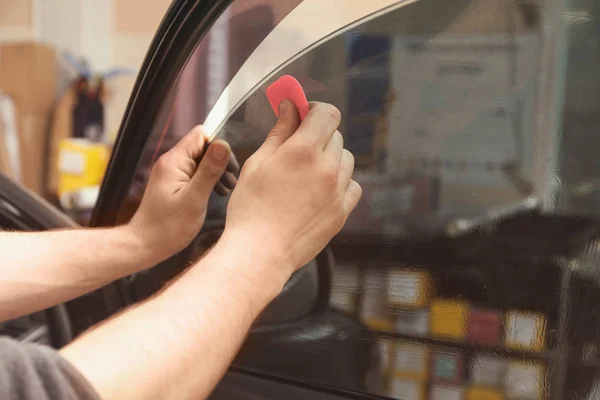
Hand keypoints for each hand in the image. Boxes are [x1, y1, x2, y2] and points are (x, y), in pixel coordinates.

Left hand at [128, 127, 232, 263]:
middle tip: (232, 180)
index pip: (201, 135)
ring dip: (216, 171)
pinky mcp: (174, 182)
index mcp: (174, 161)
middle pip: (202, 147)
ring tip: (227, 189)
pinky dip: (208, 179)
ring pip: (201, 160)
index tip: (230, 166)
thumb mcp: (194, 199)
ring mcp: (172, 172)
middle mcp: (171, 162)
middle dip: (220, 160)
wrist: (145, 245)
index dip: (219, 145)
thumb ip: (209, 171)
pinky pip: (195, 172)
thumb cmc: (168, 227)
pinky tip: (217, 193)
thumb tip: (224, 144)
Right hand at [224, 101, 361, 283]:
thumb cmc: (251, 207)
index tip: (302, 116)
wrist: (260, 252)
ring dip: (330, 159)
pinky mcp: (342, 212)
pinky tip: (320, 190)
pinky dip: (340, 182)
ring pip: (345, 160)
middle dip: (318, 136)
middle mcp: (327, 168)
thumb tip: (290, 107)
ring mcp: (338, 191)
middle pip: (335, 136)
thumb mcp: (258, 162)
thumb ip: (280, 132)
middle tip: (297, 148)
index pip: (328, 114)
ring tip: (306, 173)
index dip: (315, 111)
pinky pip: (352, 186)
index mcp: (304, 150)